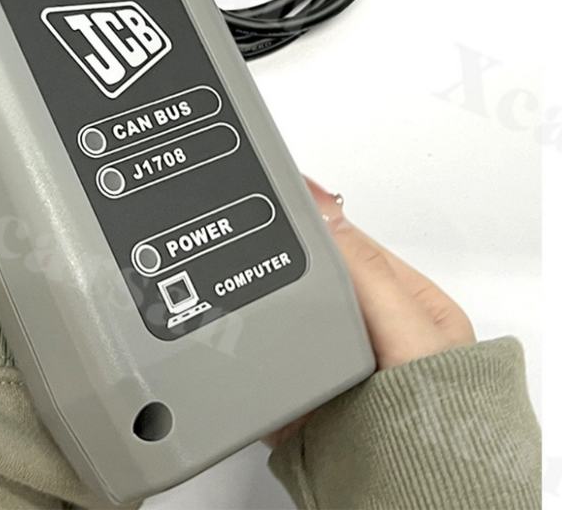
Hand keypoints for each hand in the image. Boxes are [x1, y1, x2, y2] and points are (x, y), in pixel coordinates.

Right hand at [265, 178, 475, 447]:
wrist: (415, 505)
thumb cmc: (446, 427)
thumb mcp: (411, 331)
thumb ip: (365, 271)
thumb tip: (326, 209)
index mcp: (408, 307)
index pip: (350, 248)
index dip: (313, 225)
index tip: (271, 203)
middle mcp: (371, 337)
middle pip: (312, 287)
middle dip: (282, 276)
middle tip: (241, 255)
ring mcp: (337, 373)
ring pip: (285, 328)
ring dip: (264, 323)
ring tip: (238, 307)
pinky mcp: (306, 408)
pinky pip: (266, 373)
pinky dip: (249, 366)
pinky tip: (239, 353)